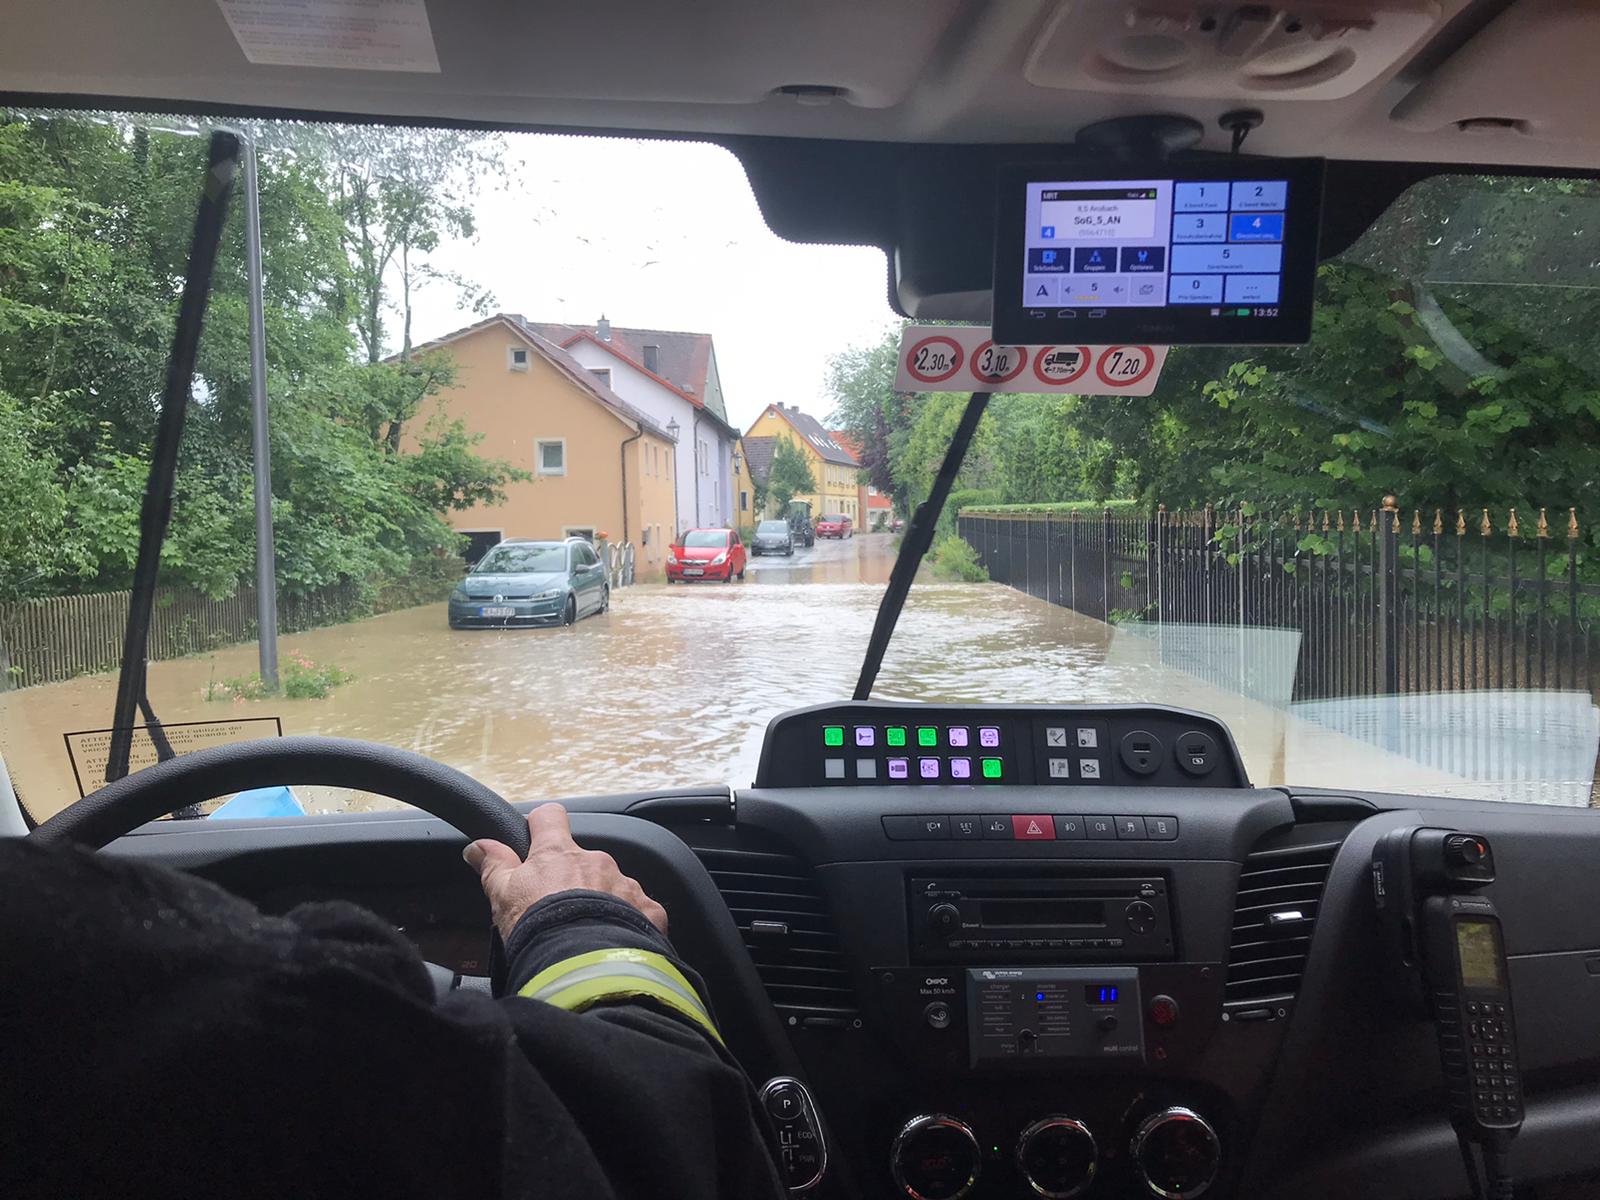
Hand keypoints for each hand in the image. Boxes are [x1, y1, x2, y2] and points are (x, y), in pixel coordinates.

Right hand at [463, 803, 667, 940]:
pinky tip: (617, 943)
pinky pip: (640, 910)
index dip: (543, 825)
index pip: (550, 818)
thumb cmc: (538, 928)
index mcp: (558, 854)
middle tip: (559, 911)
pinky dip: (630, 922)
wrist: (582, 966)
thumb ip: (494, 866)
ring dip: (602, 902)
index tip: (537, 838)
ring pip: (612, 885)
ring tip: (587, 934)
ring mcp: (625, 884)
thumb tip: (477, 846)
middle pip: (583, 860)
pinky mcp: (648, 910)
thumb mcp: (503, 896)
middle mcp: (596, 861)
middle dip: (573, 880)